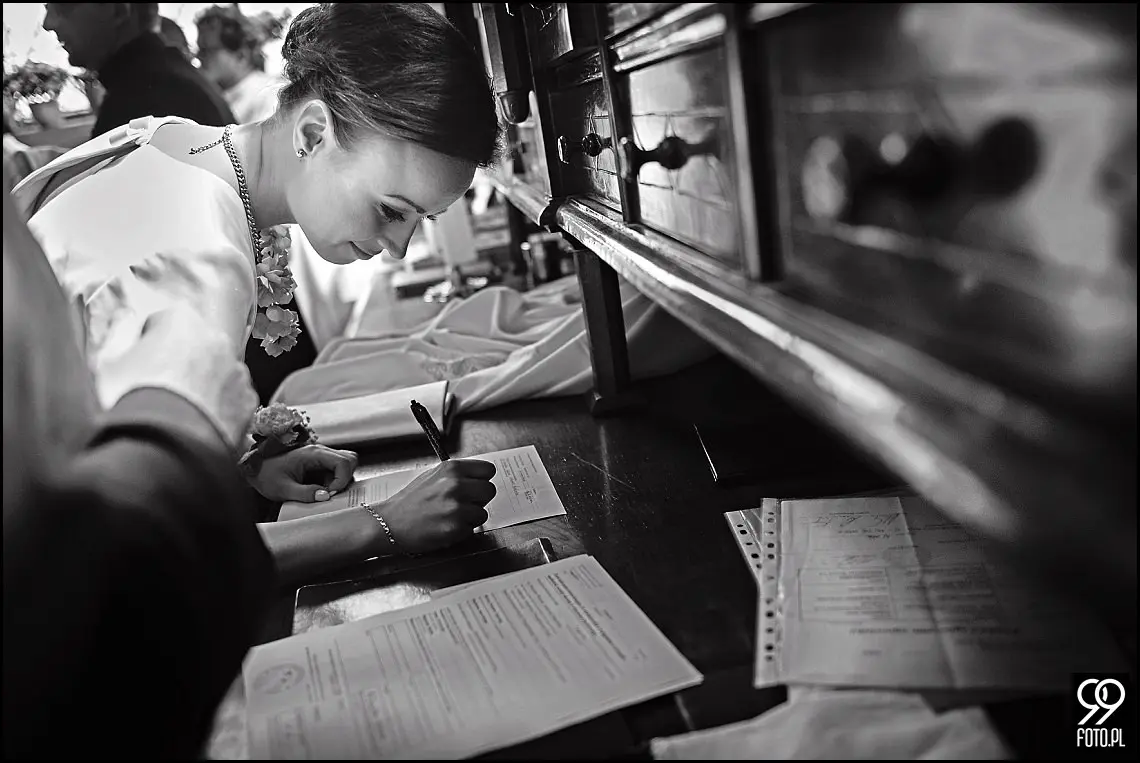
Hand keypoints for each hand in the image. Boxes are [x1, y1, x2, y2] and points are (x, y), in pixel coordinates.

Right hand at [98, 304, 256, 449]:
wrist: (163, 445)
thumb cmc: (130, 399)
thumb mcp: (107, 362)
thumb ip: (116, 333)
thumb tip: (123, 320)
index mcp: (181, 320)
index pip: (163, 323)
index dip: (149, 344)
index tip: (141, 363)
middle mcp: (217, 339)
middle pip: (195, 346)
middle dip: (181, 363)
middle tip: (160, 388)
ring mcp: (237, 371)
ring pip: (218, 372)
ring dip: (203, 385)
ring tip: (179, 410)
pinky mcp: (248, 401)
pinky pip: (232, 400)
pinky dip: (220, 409)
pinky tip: (199, 423)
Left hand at [248, 444, 358, 502]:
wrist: (255, 469)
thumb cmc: (266, 476)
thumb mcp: (283, 489)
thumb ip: (305, 494)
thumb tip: (326, 496)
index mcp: (313, 454)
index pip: (343, 462)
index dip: (342, 480)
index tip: (331, 493)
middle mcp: (319, 452)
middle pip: (349, 459)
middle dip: (346, 478)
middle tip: (332, 492)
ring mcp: (320, 457)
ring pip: (345, 463)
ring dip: (341, 479)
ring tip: (325, 491)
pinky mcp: (319, 463)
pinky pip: (336, 469)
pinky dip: (335, 480)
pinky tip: (321, 489)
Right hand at [376, 459, 496, 553]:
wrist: (388, 523)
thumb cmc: (409, 502)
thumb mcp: (432, 476)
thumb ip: (457, 475)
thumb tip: (477, 478)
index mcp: (451, 469)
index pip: (488, 470)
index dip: (482, 480)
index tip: (477, 486)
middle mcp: (456, 484)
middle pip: (490, 491)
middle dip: (479, 500)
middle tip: (464, 505)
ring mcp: (456, 506)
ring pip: (483, 513)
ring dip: (471, 518)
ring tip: (451, 517)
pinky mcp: (455, 527)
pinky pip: (472, 529)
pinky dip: (462, 531)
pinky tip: (446, 527)